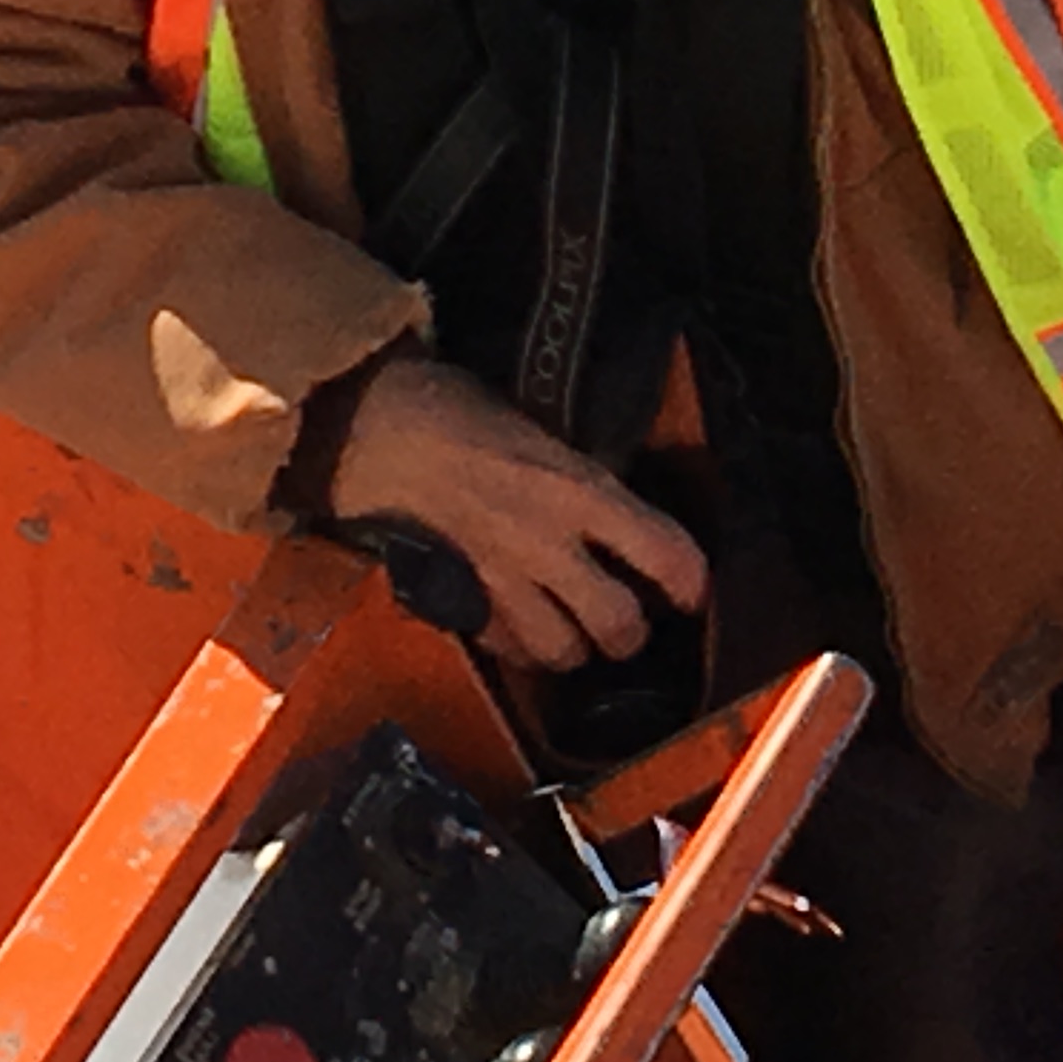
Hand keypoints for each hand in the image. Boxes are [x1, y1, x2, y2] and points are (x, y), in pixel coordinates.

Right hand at [323, 360, 708, 672]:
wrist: (372, 425)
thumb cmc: (456, 408)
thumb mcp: (540, 429)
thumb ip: (582, 482)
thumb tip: (619, 517)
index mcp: (579, 487)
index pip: (666, 554)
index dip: (691, 583)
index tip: (691, 591)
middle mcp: (548, 542)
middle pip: (620, 624)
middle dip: (630, 630)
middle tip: (627, 618)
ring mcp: (501, 579)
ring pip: (564, 653)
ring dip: (574, 647)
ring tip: (571, 629)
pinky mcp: (459, 601)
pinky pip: (507, 650)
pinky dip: (519, 646)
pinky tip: (518, 623)